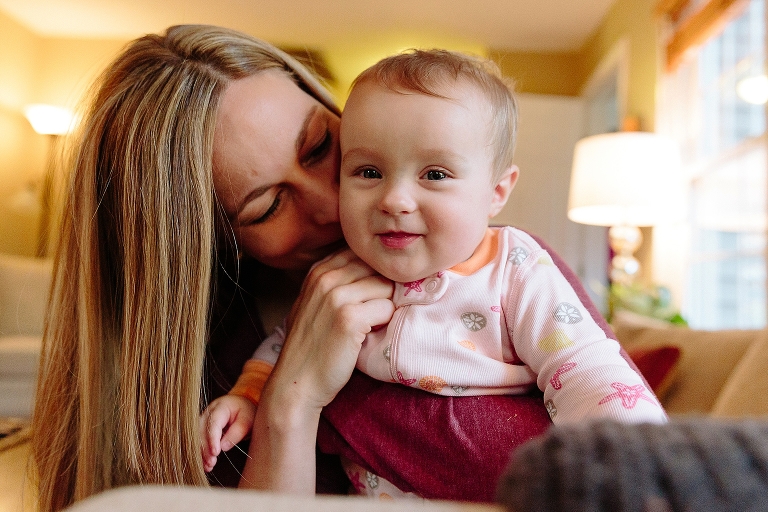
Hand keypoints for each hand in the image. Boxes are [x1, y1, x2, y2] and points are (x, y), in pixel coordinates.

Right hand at [199, 395, 256, 472]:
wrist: (243, 407)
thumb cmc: (246, 413)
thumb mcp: (247, 420)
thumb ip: (237, 432)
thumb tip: (223, 447)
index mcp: (221, 406)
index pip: (213, 423)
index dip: (212, 439)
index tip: (215, 453)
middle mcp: (208, 412)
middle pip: (201, 430)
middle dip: (205, 448)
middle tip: (211, 462)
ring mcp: (203, 420)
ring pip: (197, 437)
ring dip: (201, 452)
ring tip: (209, 466)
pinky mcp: (202, 428)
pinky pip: (198, 441)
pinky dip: (201, 453)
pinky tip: (205, 464)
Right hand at [273, 248, 394, 411]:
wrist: (297, 383)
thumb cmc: (310, 347)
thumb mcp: (313, 304)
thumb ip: (335, 282)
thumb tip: (372, 268)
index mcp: (318, 271)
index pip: (361, 253)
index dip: (374, 271)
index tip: (373, 293)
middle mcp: (325, 278)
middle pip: (377, 267)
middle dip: (383, 288)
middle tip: (375, 312)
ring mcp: (336, 296)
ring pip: (386, 286)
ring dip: (385, 307)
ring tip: (369, 325)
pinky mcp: (349, 318)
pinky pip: (388, 308)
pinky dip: (385, 323)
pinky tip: (369, 335)